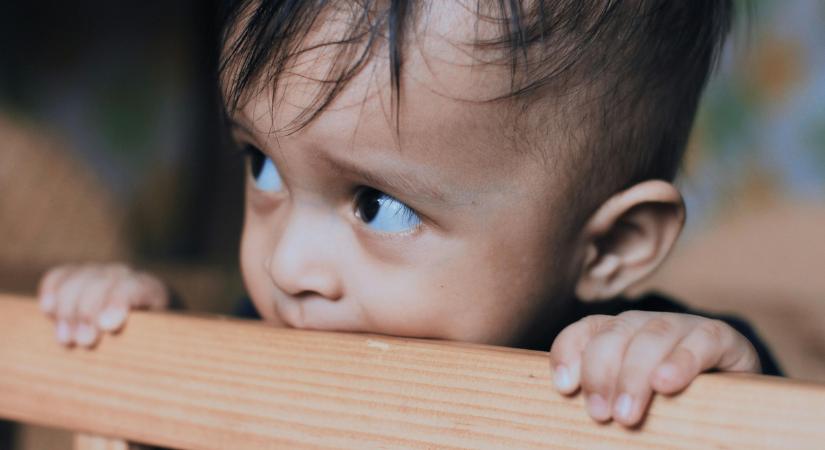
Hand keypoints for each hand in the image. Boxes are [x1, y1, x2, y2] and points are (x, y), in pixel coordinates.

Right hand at [38, 263, 168, 347]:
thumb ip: (153, 349)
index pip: (135, 287)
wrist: (145, 330)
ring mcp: (100, 274)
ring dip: (68, 310)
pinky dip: (51, 290)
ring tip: (66, 340)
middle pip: (102, 283)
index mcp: (154, 292)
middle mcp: (127, 276)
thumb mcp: (160, 349)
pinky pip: (60, 276)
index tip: (108, 326)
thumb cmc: (151, 349)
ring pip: (79, 280)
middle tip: (85, 341)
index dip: (119, 302)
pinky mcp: (78, 277)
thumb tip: (147, 367)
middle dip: (89, 312)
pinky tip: (48, 311)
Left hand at [549, 311, 759, 425]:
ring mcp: (683, 326)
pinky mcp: (721, 337)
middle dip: (600, 372)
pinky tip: (666, 383)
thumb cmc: (675, 411)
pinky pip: (700, 341)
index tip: (563, 387)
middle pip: (614, 333)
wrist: (739, 403)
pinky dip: (681, 361)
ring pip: (651, 336)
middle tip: (599, 414)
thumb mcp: (636, 409)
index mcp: (620, 336)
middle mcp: (646, 324)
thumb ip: (610, 406)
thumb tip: (582, 434)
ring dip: (634, 374)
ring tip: (626, 414)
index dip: (569, 352)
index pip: (586, 330)